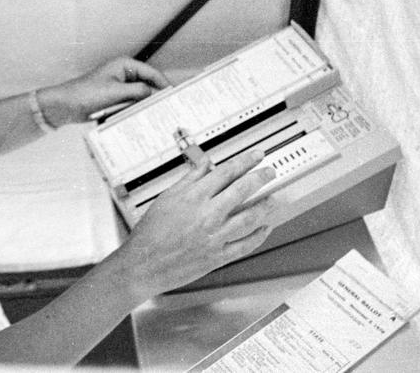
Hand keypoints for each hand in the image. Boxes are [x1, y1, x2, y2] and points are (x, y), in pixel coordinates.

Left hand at [36, 58, 170, 126]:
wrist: (67, 105)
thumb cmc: (86, 93)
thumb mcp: (115, 92)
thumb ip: (137, 91)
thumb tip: (155, 93)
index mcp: (125, 65)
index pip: (152, 73)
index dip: (164, 84)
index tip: (173, 96)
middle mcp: (124, 74)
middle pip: (148, 84)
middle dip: (156, 96)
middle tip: (167, 108)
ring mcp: (120, 86)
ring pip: (140, 95)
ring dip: (145, 104)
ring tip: (157, 115)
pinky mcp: (116, 98)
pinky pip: (131, 103)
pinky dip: (136, 109)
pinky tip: (142, 118)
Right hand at [112, 150, 276, 299]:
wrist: (144, 263)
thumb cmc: (151, 232)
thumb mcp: (167, 198)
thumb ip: (189, 179)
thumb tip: (205, 164)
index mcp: (194, 197)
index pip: (226, 172)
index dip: (245, 161)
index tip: (256, 156)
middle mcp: (207, 214)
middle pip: (242, 190)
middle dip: (261, 177)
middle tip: (270, 172)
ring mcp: (215, 236)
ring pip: (249, 217)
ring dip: (266, 206)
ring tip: (275, 199)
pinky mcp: (218, 256)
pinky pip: (245, 245)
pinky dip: (259, 236)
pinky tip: (266, 229)